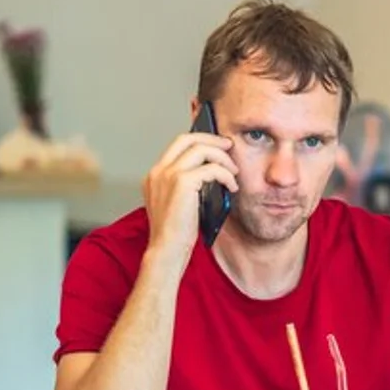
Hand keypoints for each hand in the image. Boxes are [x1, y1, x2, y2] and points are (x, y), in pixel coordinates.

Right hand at [142, 132, 237, 271]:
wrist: (167, 250)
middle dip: (212, 140)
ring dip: (223, 158)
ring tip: (234, 172)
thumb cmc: (176, 233)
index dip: (200, 140)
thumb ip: (186, 185)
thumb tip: (211, 171)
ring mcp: (168, 175)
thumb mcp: (178, 203)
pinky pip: (211, 168)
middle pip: (188, 139)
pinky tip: (232, 187)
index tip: (218, 146)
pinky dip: (226, 175)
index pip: (178, 144)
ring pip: (201, 149)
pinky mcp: (182, 183)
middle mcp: (159, 171)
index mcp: (155, 175)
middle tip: (230, 147)